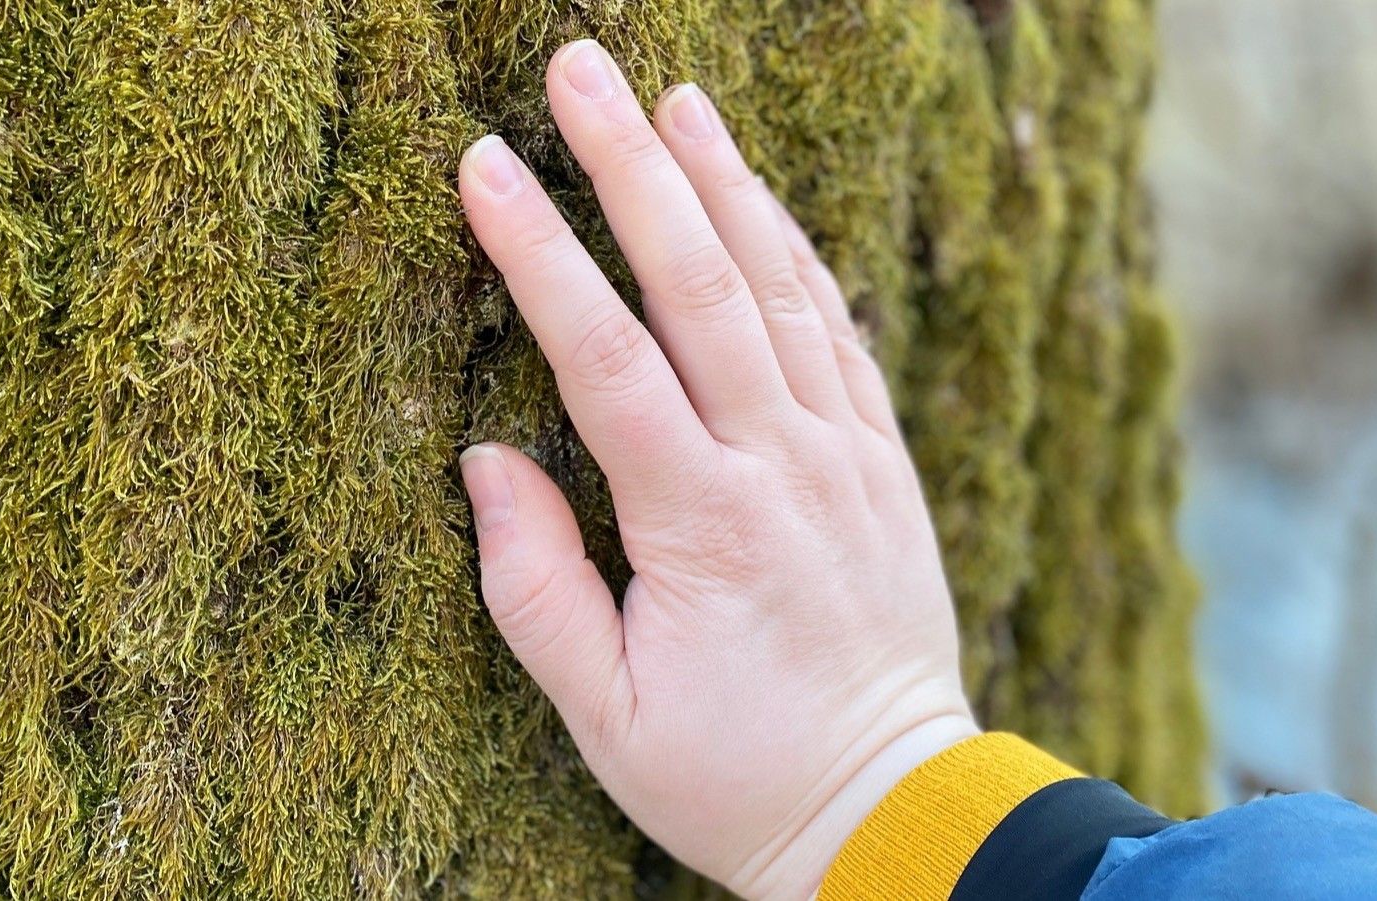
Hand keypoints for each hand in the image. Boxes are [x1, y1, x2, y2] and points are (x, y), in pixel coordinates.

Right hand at [457, 39, 977, 899]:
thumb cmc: (735, 774)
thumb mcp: (606, 715)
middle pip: (702, 286)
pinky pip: (840, 337)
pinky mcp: (882, 463)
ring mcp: (846, 457)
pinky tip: (766, 205)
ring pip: (784, 291)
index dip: (541, 252)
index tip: (485, 164)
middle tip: (580, 72)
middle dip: (633, 167)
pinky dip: (802, 258)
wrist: (891, 806)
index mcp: (702, 525)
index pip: (605, 357)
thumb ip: (534, 587)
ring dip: (729, 186)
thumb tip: (486, 461)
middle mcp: (784, 467)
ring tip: (679, 100)